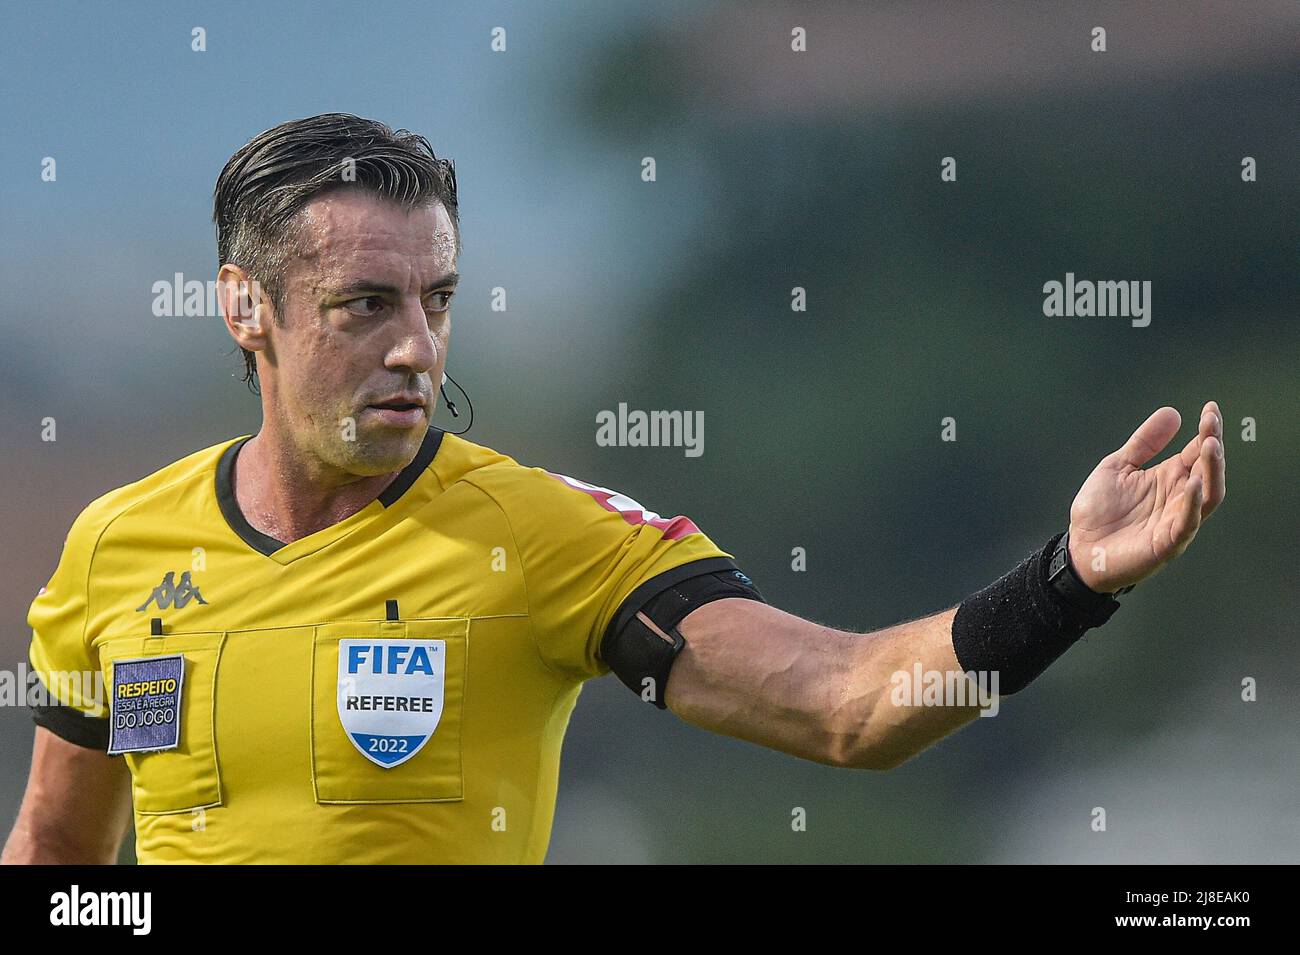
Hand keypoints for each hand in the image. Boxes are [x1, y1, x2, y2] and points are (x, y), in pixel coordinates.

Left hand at [1067, 401, 1226, 592]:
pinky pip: (1187, 522)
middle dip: (1212, 444)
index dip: (1207, 431)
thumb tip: (1173, 413)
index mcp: (1169, 478)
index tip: (1210, 408)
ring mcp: (1176, 520)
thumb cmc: (1099, 512)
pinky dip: (1192, 502)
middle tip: (1211, 421)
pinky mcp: (1168, 542)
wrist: (1080, 549)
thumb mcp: (1118, 467)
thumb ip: (1144, 443)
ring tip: (1210, 445)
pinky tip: (1192, 482)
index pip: (1197, 452)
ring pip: (1208, 494)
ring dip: (1212, 470)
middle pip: (1208, 469)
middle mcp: (1179, 497)